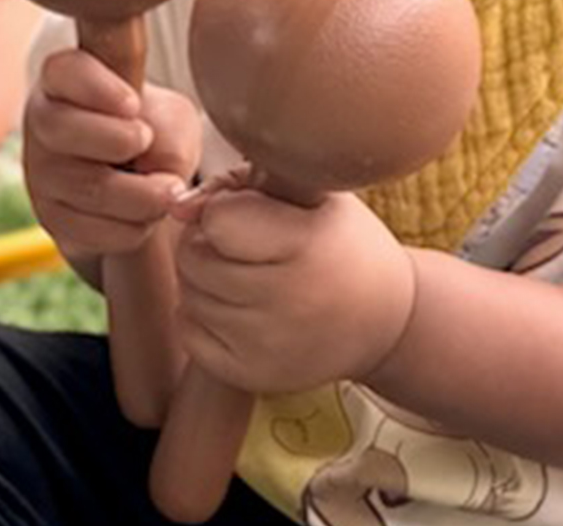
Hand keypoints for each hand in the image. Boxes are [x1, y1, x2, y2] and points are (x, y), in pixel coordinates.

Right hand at [22, 48, 200, 266]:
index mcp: (64, 79)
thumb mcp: (170, 115)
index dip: (97, 87)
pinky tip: (143, 213)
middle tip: (147, 143)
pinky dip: (132, 227)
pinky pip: (94, 229)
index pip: (64, 70)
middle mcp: (41, 122)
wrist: (138, 178)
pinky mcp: (52, 217)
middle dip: (118, 140)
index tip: (133, 103)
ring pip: (87, 187)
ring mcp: (41, 172)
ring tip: (167, 189)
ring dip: (141, 194)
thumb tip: (158, 172)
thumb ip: (168, 132)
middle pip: (61, 128)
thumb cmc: (150, 129)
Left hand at [170, 187, 415, 393]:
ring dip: (204, 280)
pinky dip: (202, 318)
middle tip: (244, 247)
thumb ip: (236, 185)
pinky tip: (241, 310)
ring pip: (188, 294)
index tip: (252, 215)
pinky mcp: (253, 376)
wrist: (385, 320)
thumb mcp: (306, 194)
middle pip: (192, 258)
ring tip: (248, 276)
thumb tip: (177, 206)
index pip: (216, 220)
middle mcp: (288, 300)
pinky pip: (188, 333)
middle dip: (206, 243)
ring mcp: (269, 346)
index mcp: (305, 244)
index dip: (224, 209)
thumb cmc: (338, 243)